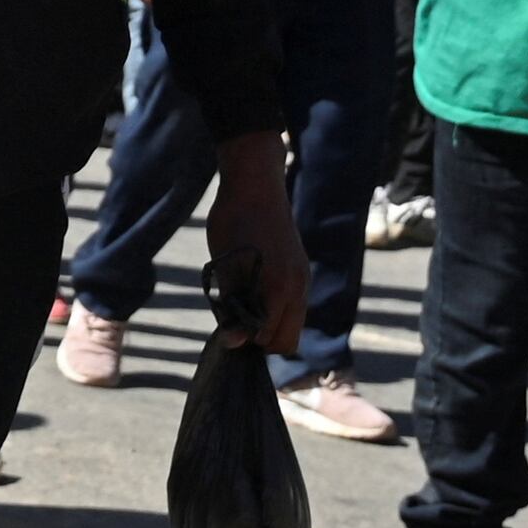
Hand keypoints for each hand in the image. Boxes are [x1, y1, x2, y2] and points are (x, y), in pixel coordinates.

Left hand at [206, 133, 309, 359]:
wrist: (255, 184)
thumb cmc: (232, 224)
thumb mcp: (224, 268)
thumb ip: (232, 308)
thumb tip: (233, 344)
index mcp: (279, 289)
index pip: (268, 339)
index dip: (245, 339)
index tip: (226, 325)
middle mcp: (298, 287)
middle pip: (287, 341)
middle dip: (262, 339)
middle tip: (235, 320)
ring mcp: (303, 278)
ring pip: (293, 323)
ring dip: (271, 323)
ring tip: (244, 302)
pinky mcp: (301, 268)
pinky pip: (294, 304)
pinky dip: (278, 308)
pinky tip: (256, 288)